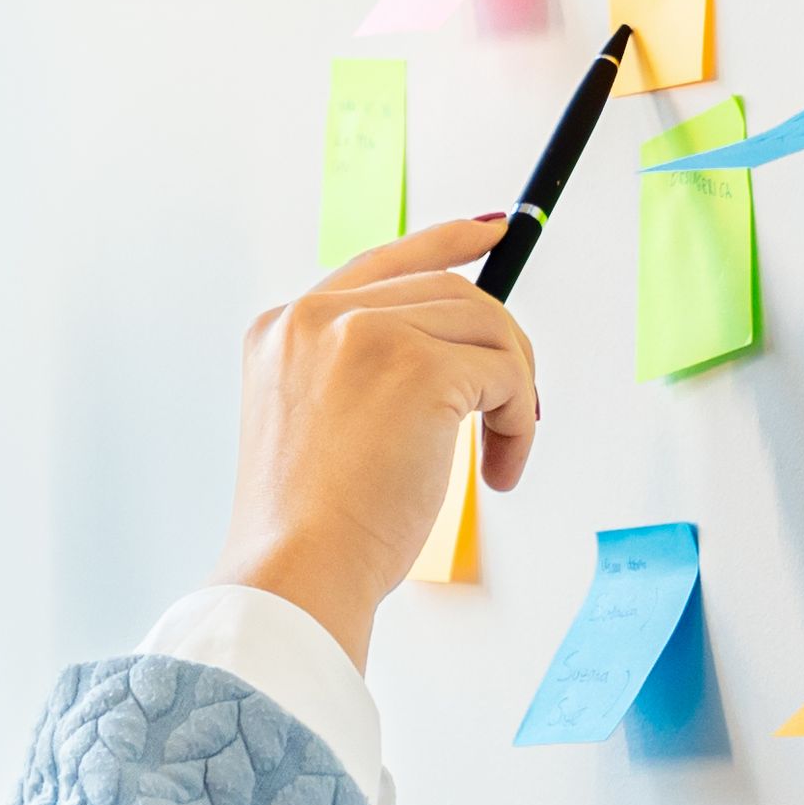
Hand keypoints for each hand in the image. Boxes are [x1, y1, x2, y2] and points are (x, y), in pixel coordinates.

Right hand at [216, 219, 541, 664]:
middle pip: (449, 291)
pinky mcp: (417, 367)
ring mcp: (365, 334)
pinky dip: (519, 423)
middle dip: (500, 349)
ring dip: (514, 392)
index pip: (379, 261)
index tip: (489, 232)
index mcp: (283, 329)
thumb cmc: (308, 530)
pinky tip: (499, 471)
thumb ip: (359, 375)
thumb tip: (454, 359)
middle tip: (517, 409)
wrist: (295, 572)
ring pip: (486, 327)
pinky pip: (505, 375)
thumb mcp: (315, 426)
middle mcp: (317, 317)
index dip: (443, 242)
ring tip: (501, 455)